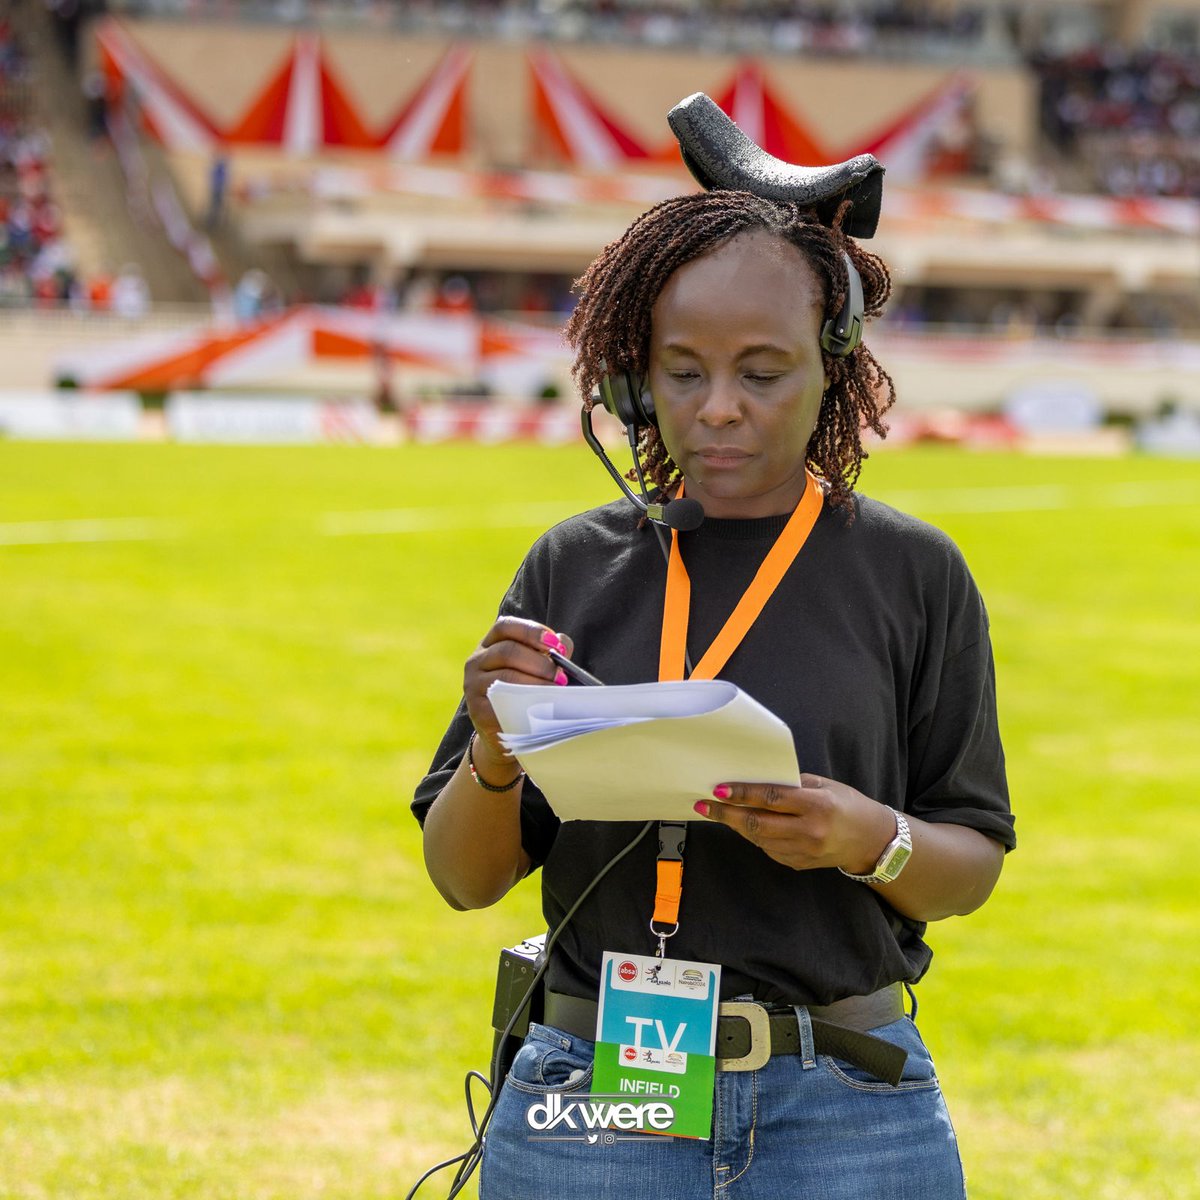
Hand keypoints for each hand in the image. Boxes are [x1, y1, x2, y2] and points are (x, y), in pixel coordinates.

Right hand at [464, 617, 573, 766]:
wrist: (505, 732)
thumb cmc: (524, 693)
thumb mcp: (534, 669)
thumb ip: (549, 652)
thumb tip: (563, 642)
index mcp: (490, 645)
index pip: (505, 627)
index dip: (531, 631)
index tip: (554, 644)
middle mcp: (477, 661)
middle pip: (507, 651)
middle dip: (539, 662)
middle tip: (561, 675)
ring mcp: (473, 684)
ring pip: (505, 676)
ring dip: (536, 682)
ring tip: (556, 690)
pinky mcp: (476, 708)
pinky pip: (501, 701)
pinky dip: (524, 701)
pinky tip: (541, 705)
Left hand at [693, 773, 895, 873]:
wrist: (871, 840)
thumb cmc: (846, 804)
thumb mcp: (823, 785)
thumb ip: (791, 785)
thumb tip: (754, 782)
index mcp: (817, 806)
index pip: (771, 799)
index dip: (742, 794)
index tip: (718, 789)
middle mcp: (809, 832)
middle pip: (757, 824)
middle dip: (726, 814)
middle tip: (704, 805)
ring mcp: (803, 852)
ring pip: (758, 839)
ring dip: (735, 825)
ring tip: (718, 811)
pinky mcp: (797, 864)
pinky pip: (767, 848)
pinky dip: (753, 836)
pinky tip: (744, 824)